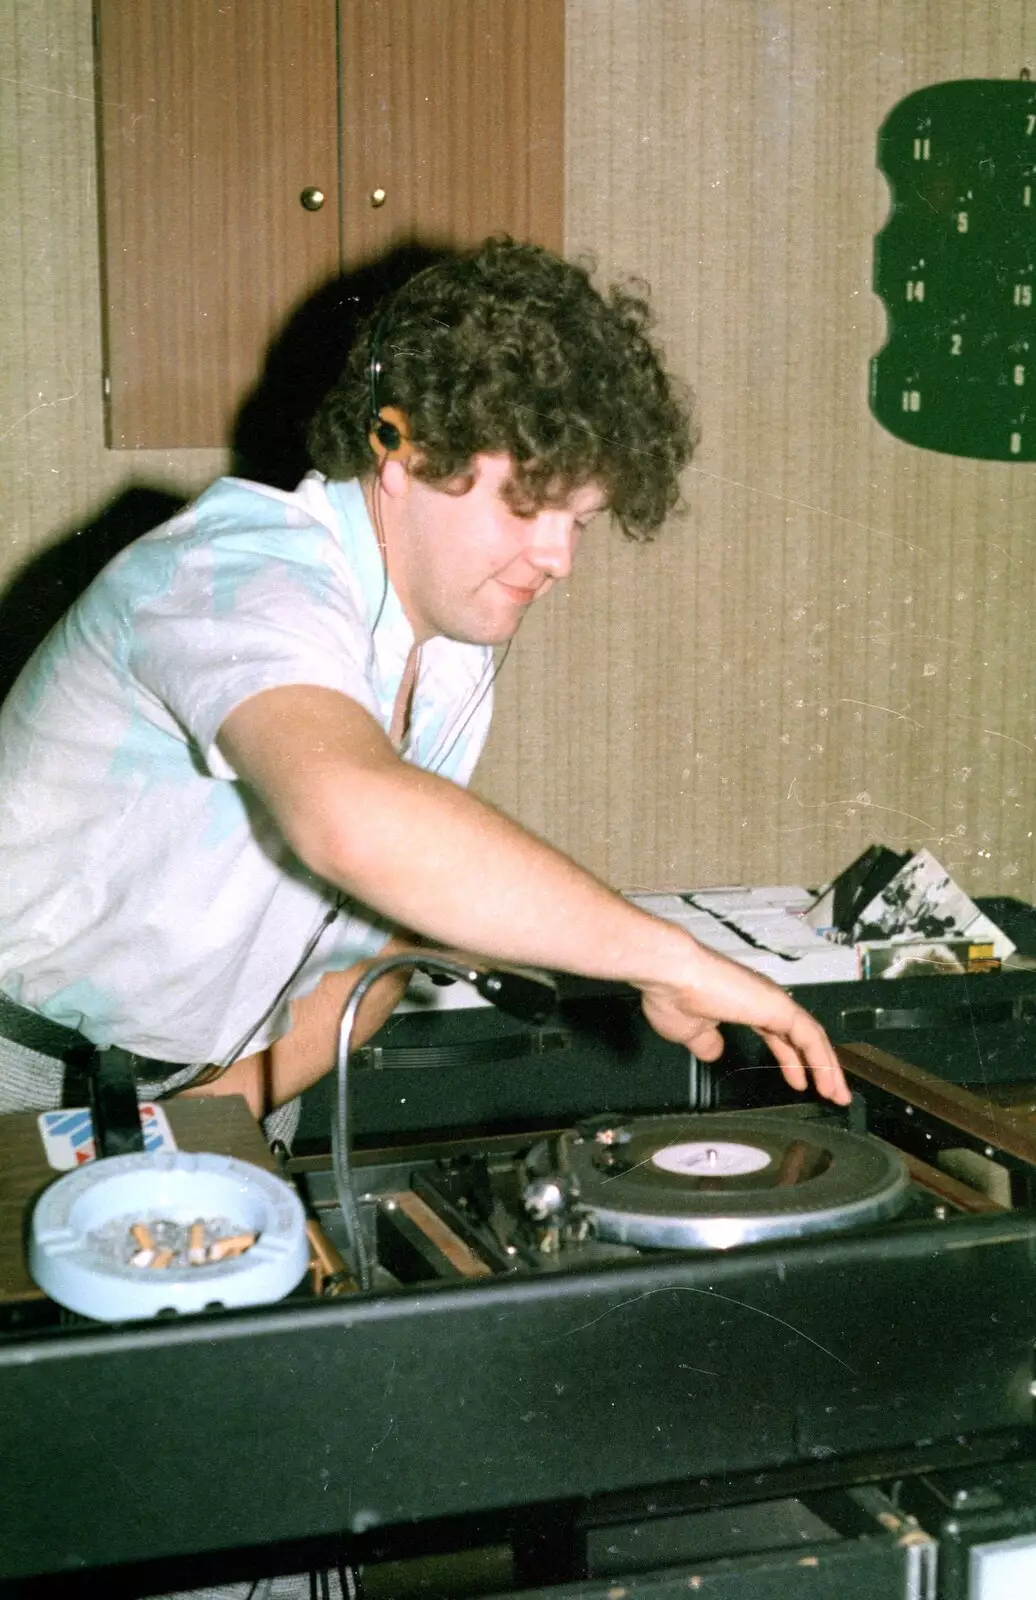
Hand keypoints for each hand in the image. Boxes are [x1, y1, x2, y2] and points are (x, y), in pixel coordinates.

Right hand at [639, 946, 850, 1104]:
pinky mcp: (779, 1006)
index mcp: (744, 1004)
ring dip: (828, 1068)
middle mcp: (763, 1000)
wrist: (671, 975)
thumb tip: (714, 1052)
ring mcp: (773, 1001)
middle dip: (818, 1067)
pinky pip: (811, 1037)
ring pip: (812, 1038)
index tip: (800, 1082)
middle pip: (801, 1038)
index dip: (791, 1060)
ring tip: (837, 1096)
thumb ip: (706, 1042)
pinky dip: (823, 1061)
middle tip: (830, 1092)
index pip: (779, 1035)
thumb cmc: (673, 995)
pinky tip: (828, 1082)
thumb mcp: (692, 1032)